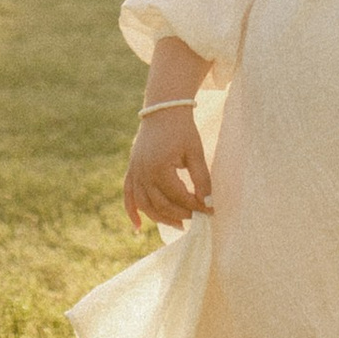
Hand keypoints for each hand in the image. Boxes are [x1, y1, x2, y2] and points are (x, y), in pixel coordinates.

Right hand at [124, 108, 211, 232]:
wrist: (163, 110)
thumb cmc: (182, 130)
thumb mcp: (196, 153)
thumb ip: (201, 179)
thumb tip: (208, 203)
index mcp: (159, 167)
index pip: (178, 196)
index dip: (196, 205)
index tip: (210, 210)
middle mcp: (143, 172)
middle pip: (161, 204)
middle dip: (181, 214)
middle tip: (198, 218)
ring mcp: (134, 171)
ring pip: (144, 204)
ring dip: (160, 218)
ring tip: (179, 225)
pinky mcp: (131, 169)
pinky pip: (128, 195)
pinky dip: (131, 211)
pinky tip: (138, 227)